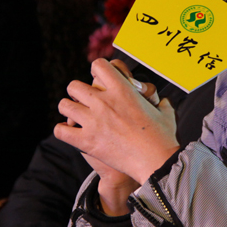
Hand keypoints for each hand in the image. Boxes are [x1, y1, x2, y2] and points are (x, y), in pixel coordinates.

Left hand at [54, 58, 178, 185]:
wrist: (156, 162)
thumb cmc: (163, 137)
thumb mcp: (165, 112)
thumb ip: (159, 101)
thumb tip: (160, 100)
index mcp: (122, 89)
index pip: (98, 65)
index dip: (98, 70)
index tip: (101, 80)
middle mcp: (104, 101)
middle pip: (74, 85)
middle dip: (78, 92)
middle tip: (85, 101)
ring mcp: (93, 121)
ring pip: (64, 105)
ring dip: (69, 109)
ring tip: (76, 116)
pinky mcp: (86, 141)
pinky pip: (61, 130)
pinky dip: (63, 131)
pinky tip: (71, 133)